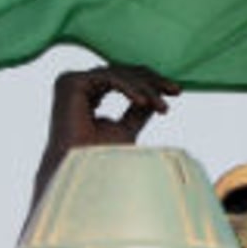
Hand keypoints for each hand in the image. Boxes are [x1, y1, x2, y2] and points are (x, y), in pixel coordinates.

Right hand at [31, 64, 180, 205]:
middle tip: (176, 90)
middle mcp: (78, 87)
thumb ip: (138, 109)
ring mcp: (71, 83)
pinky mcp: (70, 82)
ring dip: (145, 89)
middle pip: (123, 72)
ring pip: (119, 74)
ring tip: (161, 107)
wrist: (83, 175)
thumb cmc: (100, 160)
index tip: (176, 91)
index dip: (151, 83)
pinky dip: (129, 88)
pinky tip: (144, 102)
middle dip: (152, 82)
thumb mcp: (127, 128)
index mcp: (87, 96)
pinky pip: (108, 78)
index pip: (123, 80)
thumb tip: (154, 95)